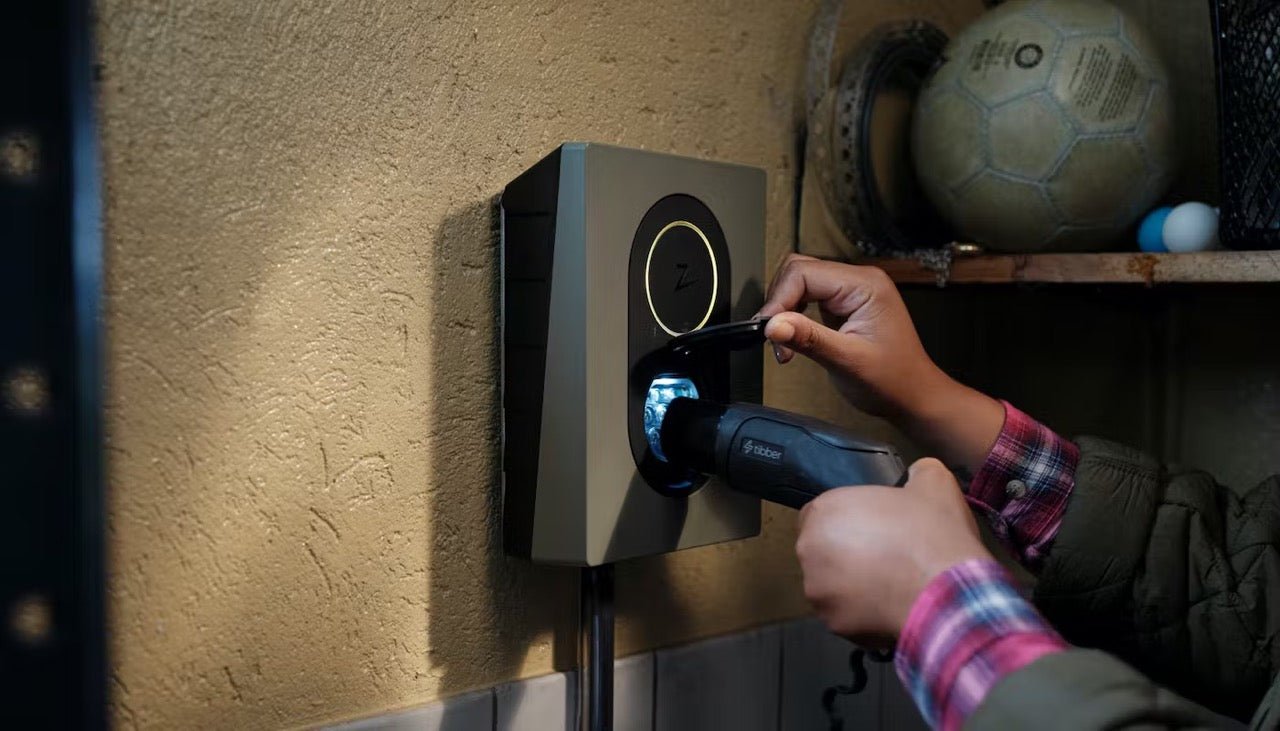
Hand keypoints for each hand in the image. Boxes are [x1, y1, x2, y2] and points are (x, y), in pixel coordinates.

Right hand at [758, 254, 1003, 472]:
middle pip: (799, 271)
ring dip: (785, 312)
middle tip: (775, 340)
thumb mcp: (847, 361)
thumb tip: (771, 325)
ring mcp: (851, 291)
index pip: (804, 273)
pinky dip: (793, 317)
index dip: (780, 300)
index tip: (768, 332)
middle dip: (780, 304)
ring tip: (785, 345)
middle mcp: (858, 280)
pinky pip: (808, 298)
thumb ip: (808, 338)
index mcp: (864, 285)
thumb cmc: (892, 381)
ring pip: (799, 283)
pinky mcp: (844, 304)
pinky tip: (794, 340)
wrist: (913, 397)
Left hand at [794, 458, 991, 643]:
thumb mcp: (934, 483)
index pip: (820, 514)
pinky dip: (864, 613)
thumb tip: (917, 474)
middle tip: (884, 556)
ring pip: (830, 586)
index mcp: (825, 511)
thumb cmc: (932, 532)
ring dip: (852, 585)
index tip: (873, 530)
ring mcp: (818, 592)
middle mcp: (809, 551)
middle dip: (846, 554)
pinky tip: (893, 606)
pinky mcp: (833, 625)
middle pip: (822, 551)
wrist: (945, 592)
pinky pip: (845, 615)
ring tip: (891, 584)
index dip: (847, 521)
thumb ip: (918, 472)